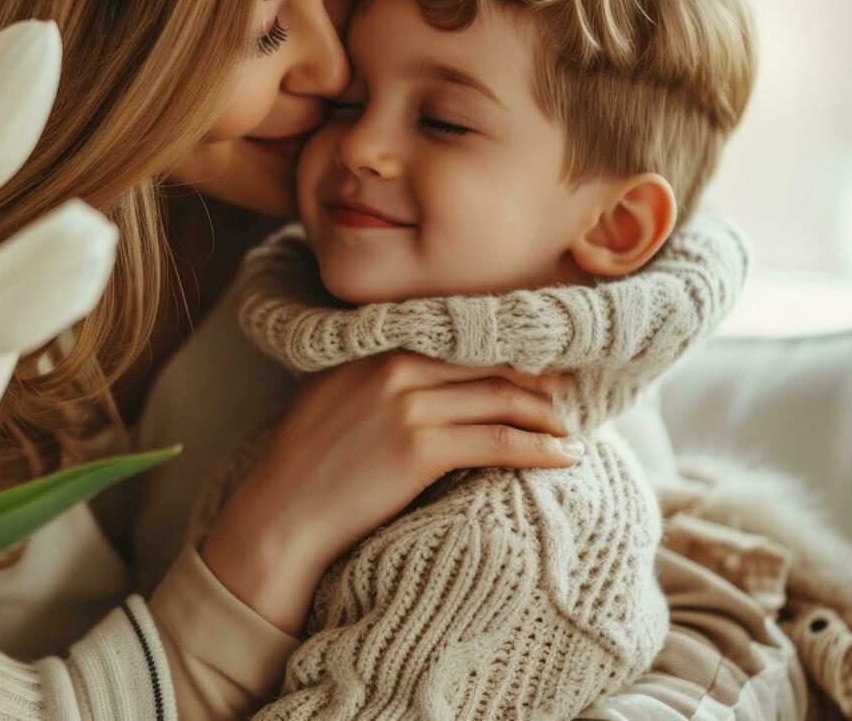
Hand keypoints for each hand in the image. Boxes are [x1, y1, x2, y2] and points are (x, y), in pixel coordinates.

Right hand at [200, 353, 579, 633]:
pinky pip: (499, 442)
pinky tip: (565, 456)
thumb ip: (372, 374)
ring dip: (546, 415)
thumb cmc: (303, 464)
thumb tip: (418, 374)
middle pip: (488, 363)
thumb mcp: (330, 396)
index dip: (504, 349)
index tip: (536, 361)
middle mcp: (395, 367)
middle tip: (569, 391)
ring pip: (501, 399)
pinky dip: (540, 448)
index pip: (458, 338)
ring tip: (570, 427)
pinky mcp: (421, 448)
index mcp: (374, 349)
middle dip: (536, 377)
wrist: (281, 513)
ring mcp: (409, 406)